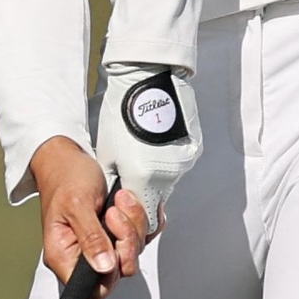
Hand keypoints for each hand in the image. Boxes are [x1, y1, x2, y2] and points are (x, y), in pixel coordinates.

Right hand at [26, 133, 149, 283]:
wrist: (69, 160)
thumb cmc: (65, 179)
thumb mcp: (77, 205)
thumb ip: (91, 238)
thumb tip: (104, 267)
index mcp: (64, 256)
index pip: (91, 292)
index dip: (109, 277)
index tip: (113, 249)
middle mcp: (83, 256)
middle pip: (118, 272)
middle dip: (126, 241)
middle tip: (115, 215)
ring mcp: (103, 246)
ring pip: (133, 252)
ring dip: (133, 224)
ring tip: (118, 202)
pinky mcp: (117, 234)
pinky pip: (141, 237)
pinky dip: (141, 218)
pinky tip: (128, 203)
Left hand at [94, 62, 199, 253]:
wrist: (145, 78)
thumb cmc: (121, 110)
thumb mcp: (107, 154)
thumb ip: (115, 183)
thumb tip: (115, 199)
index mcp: (144, 179)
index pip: (147, 220)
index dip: (135, 220)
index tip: (126, 213)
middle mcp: (168, 174)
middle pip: (158, 202)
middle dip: (143, 197)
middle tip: (129, 179)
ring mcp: (182, 162)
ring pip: (168, 183)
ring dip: (154, 178)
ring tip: (140, 155)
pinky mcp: (191, 150)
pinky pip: (177, 166)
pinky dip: (164, 162)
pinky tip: (153, 146)